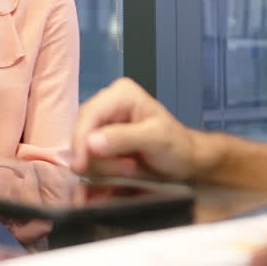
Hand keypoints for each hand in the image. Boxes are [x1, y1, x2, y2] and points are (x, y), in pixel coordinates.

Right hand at [69, 77, 203, 179]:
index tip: (80, 166)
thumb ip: (124, 138)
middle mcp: (107, 103)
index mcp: (121, 94)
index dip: (81, 140)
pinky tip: (123, 171)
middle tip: (128, 169)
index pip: (88, 115)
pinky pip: (89, 156)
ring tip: (131, 169)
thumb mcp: (156, 139)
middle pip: (82, 131)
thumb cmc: (177, 147)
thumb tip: (90, 143)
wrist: (186, 161)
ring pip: (83, 148)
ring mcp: (102, 123)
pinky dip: (102, 169)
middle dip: (99, 156)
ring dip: (104, 165)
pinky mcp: (100, 140)